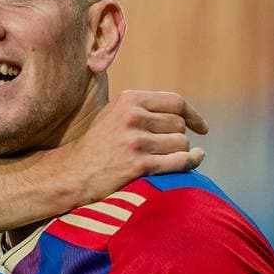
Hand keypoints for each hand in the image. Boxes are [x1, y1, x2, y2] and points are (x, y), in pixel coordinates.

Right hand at [73, 89, 206, 200]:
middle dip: (178, 138)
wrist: (72, 173)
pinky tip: (195, 160)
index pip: (175, 102)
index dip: (193, 115)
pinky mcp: (138, 165)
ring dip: (180, 152)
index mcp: (128, 100)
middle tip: (168, 151)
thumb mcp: (113, 115)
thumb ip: (142, 108)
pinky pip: (180, 161)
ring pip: (181, 143)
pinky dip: (192, 161)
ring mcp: (135, 141)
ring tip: (166, 159)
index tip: (201, 127)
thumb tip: (181, 112)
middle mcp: (132, 117)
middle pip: (179, 124)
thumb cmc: (96, 146)